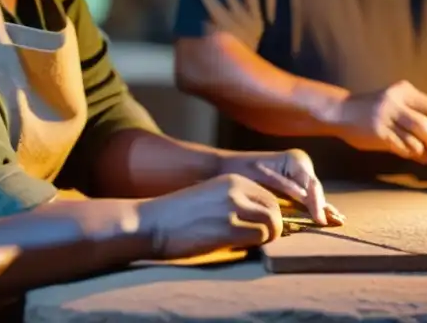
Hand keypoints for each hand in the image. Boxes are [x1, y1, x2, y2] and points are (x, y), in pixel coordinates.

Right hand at [139, 174, 282, 259]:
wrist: (152, 222)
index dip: (271, 215)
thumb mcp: (211, 197)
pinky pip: (258, 238)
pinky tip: (235, 246)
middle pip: (274, 210)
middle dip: (272, 227)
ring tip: (245, 243)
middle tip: (257, 240)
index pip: (270, 196)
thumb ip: (237, 202)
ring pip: (271, 225)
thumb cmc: (179, 216)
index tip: (262, 228)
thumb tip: (265, 221)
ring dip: (263, 238)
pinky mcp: (228, 229)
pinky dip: (253, 246)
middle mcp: (236, 189)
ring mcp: (233, 208)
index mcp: (232, 179)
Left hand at [217, 149, 343, 226]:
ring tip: (339, 222)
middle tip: (335, 224)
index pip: (312, 185)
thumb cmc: (243, 173)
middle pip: (316, 191)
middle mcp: (301, 166)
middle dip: (323, 207)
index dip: (317, 204)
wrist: (227, 170)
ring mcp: (299, 175)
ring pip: (314, 196)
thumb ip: (287, 190)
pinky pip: (309, 198)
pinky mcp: (294, 186)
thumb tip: (306, 202)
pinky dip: (318, 208)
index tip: (320, 220)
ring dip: (323, 209)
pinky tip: (332, 217)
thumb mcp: (266, 181)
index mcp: (296, 160)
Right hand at [331, 80, 426, 164]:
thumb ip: (415, 120)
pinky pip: (402, 145)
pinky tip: (416, 157)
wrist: (340, 111)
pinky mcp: (378, 131)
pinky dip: (413, 153)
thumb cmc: (372, 110)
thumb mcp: (395, 107)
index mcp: (405, 91)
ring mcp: (386, 116)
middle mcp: (396, 101)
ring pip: (417, 137)